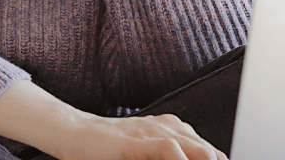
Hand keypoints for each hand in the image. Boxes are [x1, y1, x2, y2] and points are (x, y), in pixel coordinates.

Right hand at [58, 113, 227, 159]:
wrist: (73, 133)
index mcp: (173, 131)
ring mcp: (154, 132)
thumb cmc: (106, 149)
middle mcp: (169, 128)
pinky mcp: (137, 141)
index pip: (210, 152)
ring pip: (199, 150)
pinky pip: (169, 148)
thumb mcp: (143, 154)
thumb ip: (164, 156)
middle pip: (210, 153)